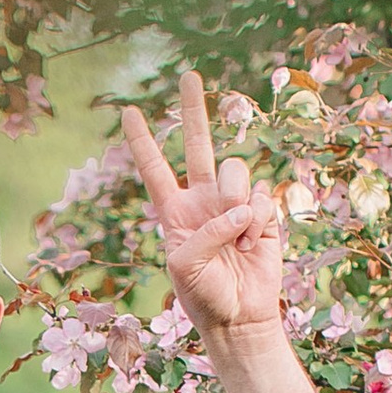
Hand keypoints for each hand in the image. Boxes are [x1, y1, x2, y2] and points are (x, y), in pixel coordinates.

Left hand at [120, 69, 283, 345]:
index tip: (128, 111)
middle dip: (192, 110)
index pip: (155, 168)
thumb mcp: (186, 265)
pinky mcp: (262, 212)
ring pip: (234, 171)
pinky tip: (252, 244)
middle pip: (197, 145)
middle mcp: (203, 200)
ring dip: (236, 202)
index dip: (143, 141)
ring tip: (238, 238)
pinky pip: (261, 195)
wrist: (240, 317)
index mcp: (174, 211)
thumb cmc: (204, 296)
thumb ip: (206, 231)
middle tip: (188, 75)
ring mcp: (234, 203)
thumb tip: (240, 207)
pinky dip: (257, 220)